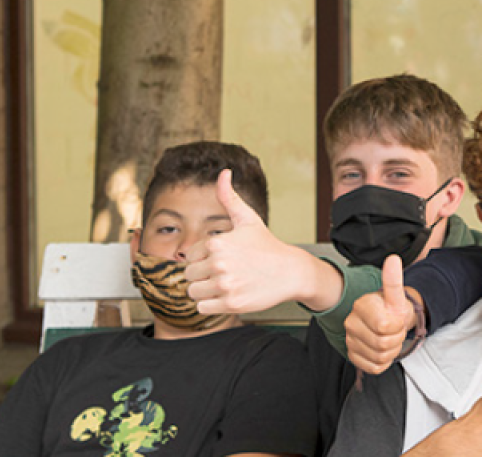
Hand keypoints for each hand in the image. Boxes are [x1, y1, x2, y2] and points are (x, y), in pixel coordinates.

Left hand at [186, 170, 331, 313]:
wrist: (292, 272)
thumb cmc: (267, 246)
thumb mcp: (247, 219)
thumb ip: (229, 197)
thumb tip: (223, 173)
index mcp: (217, 243)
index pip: (189, 257)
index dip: (202, 260)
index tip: (221, 260)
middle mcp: (219, 264)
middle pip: (189, 276)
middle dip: (202, 276)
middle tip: (223, 274)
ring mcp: (225, 285)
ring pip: (193, 292)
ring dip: (206, 291)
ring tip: (225, 285)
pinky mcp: (231, 303)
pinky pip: (202, 308)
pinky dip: (212, 305)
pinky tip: (228, 296)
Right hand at [347, 255, 418, 373]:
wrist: (388, 320)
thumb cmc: (392, 309)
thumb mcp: (396, 296)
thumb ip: (393, 280)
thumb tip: (393, 259)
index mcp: (361, 306)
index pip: (384, 327)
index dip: (397, 326)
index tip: (396, 319)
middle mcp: (351, 323)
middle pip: (383, 344)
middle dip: (396, 339)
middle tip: (395, 330)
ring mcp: (350, 340)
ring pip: (379, 357)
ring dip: (392, 351)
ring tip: (389, 338)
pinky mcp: (353, 356)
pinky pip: (374, 367)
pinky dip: (384, 361)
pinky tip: (383, 349)